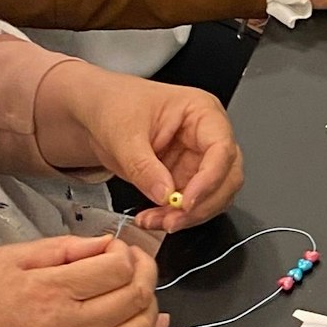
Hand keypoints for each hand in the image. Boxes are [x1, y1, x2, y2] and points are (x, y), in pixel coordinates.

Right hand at [0, 235, 163, 326]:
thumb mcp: (7, 259)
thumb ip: (61, 248)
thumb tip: (102, 242)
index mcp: (51, 293)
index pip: (118, 267)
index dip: (126, 251)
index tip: (114, 247)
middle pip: (136, 296)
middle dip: (145, 270)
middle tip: (133, 261)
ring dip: (149, 303)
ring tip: (137, 287)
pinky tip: (151, 323)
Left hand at [39, 65, 242, 232]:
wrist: (100, 113)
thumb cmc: (117, 106)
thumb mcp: (124, 134)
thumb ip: (144, 166)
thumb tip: (164, 195)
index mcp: (202, 112)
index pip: (222, 148)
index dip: (210, 178)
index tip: (187, 203)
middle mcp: (207, 136)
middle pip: (227, 176)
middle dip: (203, 203)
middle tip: (172, 220)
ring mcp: (198, 159)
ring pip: (213, 195)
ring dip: (188, 215)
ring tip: (155, 221)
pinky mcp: (184, 178)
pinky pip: (191, 204)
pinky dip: (174, 217)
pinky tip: (152, 218)